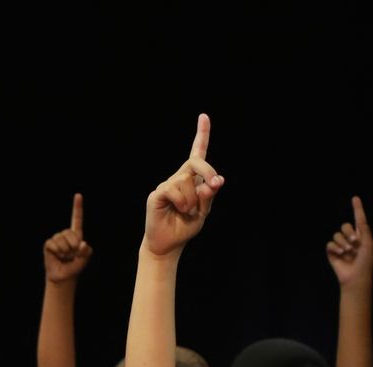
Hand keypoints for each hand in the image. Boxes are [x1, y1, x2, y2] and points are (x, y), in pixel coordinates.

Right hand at [44, 193, 91, 282]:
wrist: (63, 276)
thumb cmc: (75, 267)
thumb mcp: (85, 259)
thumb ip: (87, 251)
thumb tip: (82, 244)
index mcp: (76, 235)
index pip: (77, 219)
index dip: (77, 207)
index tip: (78, 195)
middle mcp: (65, 235)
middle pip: (70, 232)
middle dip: (73, 245)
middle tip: (72, 254)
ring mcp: (56, 239)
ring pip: (61, 239)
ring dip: (65, 250)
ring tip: (64, 256)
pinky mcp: (48, 245)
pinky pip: (53, 244)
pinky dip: (57, 251)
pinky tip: (58, 256)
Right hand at [143, 114, 222, 256]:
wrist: (168, 244)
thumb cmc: (185, 227)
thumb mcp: (204, 212)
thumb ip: (209, 196)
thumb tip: (213, 182)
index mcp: (192, 179)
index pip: (197, 153)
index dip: (201, 134)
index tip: (203, 116)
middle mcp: (179, 178)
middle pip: (196, 162)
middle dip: (209, 171)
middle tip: (215, 185)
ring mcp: (167, 185)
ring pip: (187, 181)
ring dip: (194, 199)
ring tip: (187, 211)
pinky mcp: (157, 194)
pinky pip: (174, 190)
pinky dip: (183, 202)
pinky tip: (178, 210)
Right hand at [325, 196, 372, 288]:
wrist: (356, 276)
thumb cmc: (365, 261)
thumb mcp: (369, 243)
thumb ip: (364, 230)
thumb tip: (360, 219)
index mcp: (361, 236)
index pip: (358, 219)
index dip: (357, 209)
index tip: (355, 198)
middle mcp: (350, 239)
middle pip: (345, 226)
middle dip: (348, 233)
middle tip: (355, 242)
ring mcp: (340, 246)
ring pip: (336, 235)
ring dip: (343, 242)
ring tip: (348, 251)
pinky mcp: (332, 253)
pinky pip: (330, 244)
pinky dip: (335, 248)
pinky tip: (340, 254)